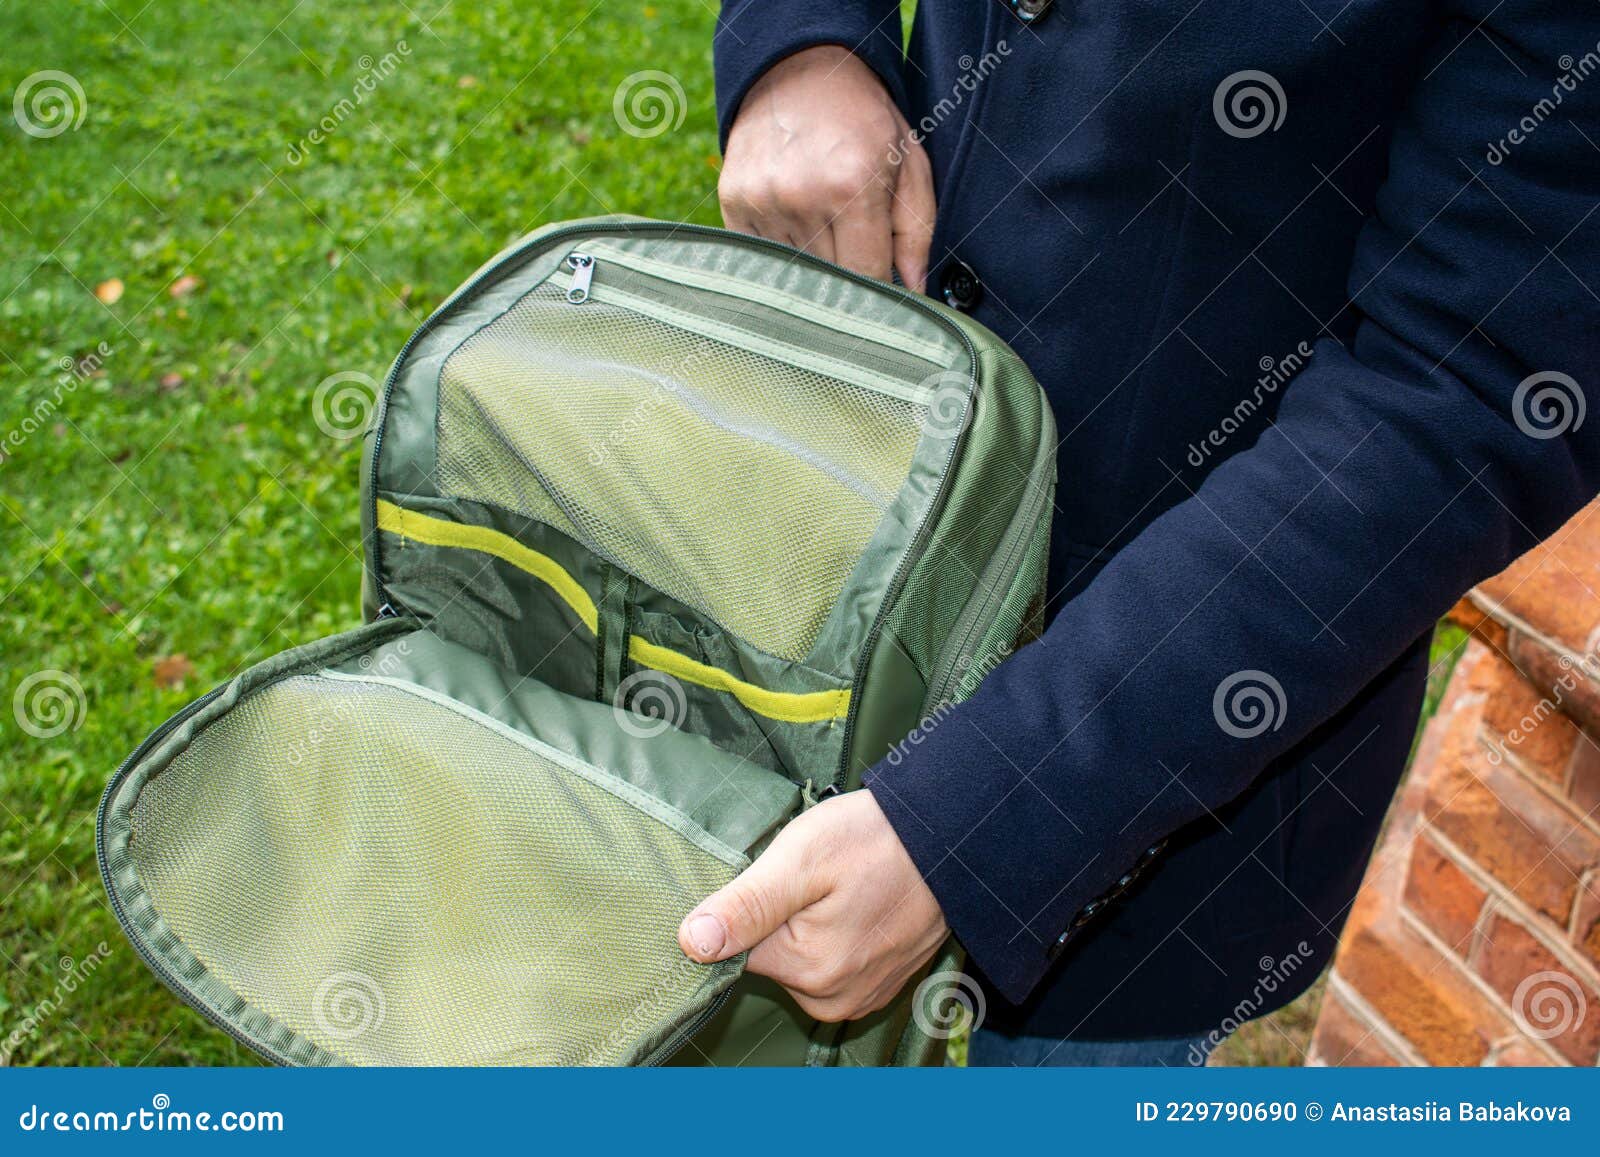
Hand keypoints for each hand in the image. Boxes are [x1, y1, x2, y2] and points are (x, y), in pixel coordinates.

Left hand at [677, 789, 947, 1021]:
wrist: (954, 839)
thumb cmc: (877, 840)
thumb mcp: (801, 858)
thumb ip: (746, 905)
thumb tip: (692, 944)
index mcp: (807, 970)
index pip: (734, 952)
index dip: (740, 910)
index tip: (767, 878)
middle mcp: (831, 999)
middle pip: (768, 959)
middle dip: (776, 918)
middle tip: (810, 876)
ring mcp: (860, 996)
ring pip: (800, 962)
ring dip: (806, 926)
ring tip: (837, 885)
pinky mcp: (879, 986)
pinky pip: (833, 965)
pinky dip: (835, 936)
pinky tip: (855, 902)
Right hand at [720, 45, 935, 290]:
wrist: (798, 69)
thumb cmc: (863, 118)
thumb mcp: (908, 161)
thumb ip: (917, 230)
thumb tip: (914, 290)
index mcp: (853, 185)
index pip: (865, 276)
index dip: (879, 289)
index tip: (886, 289)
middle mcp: (802, 196)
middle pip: (830, 280)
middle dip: (848, 274)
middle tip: (856, 243)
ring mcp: (762, 200)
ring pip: (796, 272)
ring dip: (814, 261)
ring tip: (824, 221)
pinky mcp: (733, 201)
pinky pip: (761, 256)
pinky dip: (781, 251)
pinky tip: (795, 220)